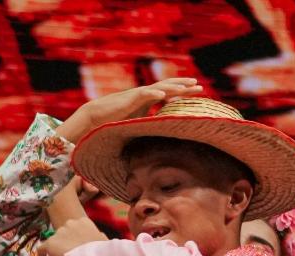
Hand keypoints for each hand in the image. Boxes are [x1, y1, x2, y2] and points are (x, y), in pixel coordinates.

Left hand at [35, 217, 104, 255]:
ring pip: (53, 245)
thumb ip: (98, 238)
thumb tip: (98, 238)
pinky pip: (41, 250)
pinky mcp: (50, 243)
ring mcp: (59, 232)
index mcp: (83, 222)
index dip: (72, 242)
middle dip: (63, 249)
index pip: (73, 231)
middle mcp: (69, 224)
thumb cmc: (101, 251)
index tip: (74, 252)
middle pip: (62, 238)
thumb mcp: (104, 241)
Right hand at [59, 78, 202, 141]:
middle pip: (169, 86)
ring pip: (160, 87)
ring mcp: (139, 94)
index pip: (170, 92)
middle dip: (184, 85)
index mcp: (148, 99)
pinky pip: (144, 94)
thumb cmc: (114, 120)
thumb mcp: (137, 121)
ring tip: (186, 87)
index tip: (198, 91)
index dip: (184, 91)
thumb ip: (149, 122)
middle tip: (199, 86)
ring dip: (174, 87)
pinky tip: (163, 95)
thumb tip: (162, 130)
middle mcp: (146, 94)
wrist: (96, 116)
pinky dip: (154, 93)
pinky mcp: (130, 98)